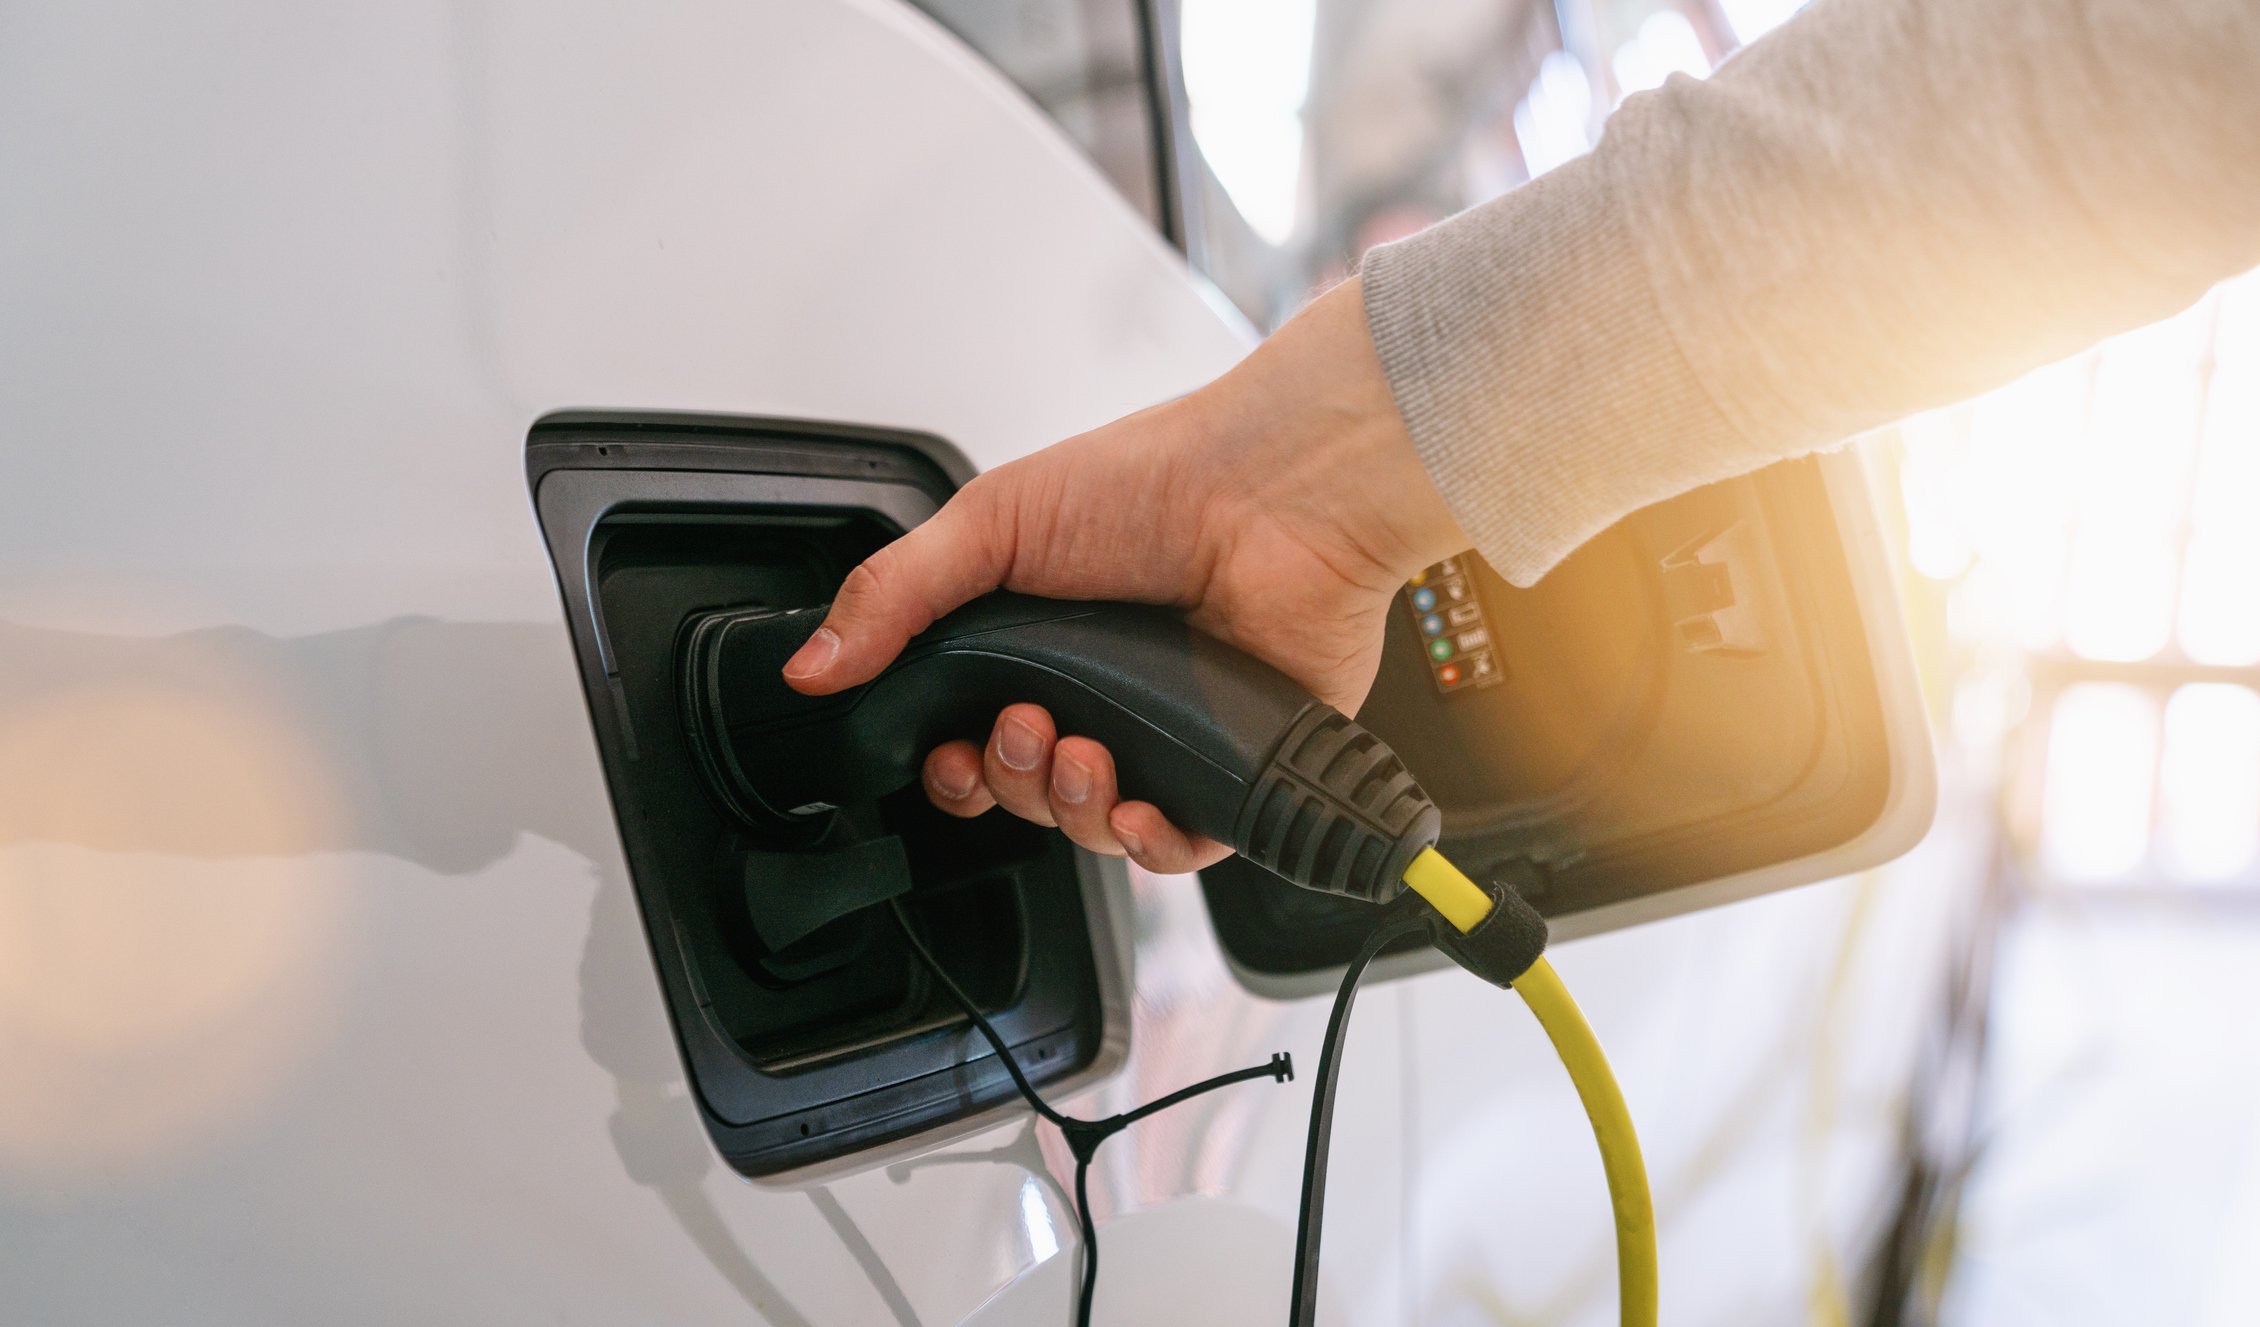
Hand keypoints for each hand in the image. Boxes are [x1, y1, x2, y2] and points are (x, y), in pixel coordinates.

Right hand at [780, 276, 1466, 872]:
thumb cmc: (1155, 482)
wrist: (1275, 493)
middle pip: (1026, 795)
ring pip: (1093, 828)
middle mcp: (1104, 697)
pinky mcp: (1233, 768)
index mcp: (1039, 646)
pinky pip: (1180, 849)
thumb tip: (811, 663)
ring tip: (1080, 747)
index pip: (972, 744)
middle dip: (1007, 779)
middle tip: (1022, 727)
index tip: (944, 752)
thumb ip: (894, 596)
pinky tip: (1133, 808)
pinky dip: (1147, 845)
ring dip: (1070, 805)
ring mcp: (1169, 735)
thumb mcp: (992, 522)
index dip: (951, 768)